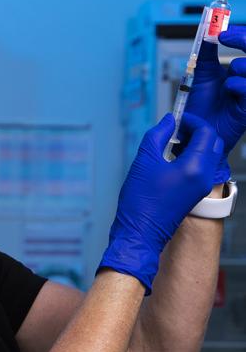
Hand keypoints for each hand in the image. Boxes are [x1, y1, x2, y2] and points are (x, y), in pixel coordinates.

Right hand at [98, 114, 222, 292]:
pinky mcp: (196, 193)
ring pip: (209, 155)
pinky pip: (203, 167)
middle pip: (212, 143)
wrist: (140, 232)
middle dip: (197, 130)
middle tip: (176, 128)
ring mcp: (203, 186)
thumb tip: (169, 121)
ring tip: (172, 142)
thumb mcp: (144, 161)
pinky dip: (193, 157)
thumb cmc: (140, 201)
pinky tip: (172, 158)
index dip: (192, 121)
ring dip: (195, 143)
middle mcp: (205, 176)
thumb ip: (157, 135)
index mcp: (195, 167)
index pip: (206, 132)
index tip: (177, 119)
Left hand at [185, 26, 245, 183]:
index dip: (241, 34)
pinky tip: (230, 86)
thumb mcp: (201, 73)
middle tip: (227, 37)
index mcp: (240, 69)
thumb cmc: (199, 106)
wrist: (191, 131)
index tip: (222, 31)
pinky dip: (242, 86)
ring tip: (231, 67)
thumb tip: (207, 31)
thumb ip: (207, 53)